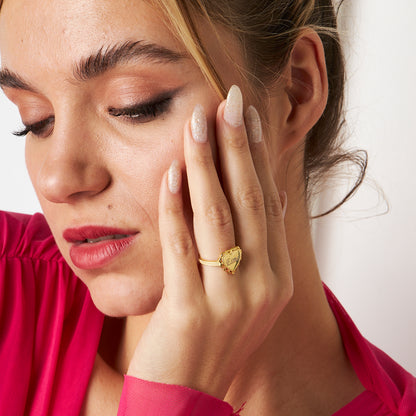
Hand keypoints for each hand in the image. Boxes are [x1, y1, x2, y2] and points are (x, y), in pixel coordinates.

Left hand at [127, 85, 292, 399]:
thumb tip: (267, 194)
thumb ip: (256, 246)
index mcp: (277, 277)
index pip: (269, 203)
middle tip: (227, 101)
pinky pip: (182, 248)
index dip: (257, 157)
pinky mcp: (190, 313)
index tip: (246, 117)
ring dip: (207, 166)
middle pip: (250, 201)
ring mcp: (229, 300)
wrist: (189, 395)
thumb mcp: (247, 292)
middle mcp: (261, 285)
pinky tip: (171, 173)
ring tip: (197, 124)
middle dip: (236, 147)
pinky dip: (176, 208)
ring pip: (218, 218)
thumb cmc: (214, 336)